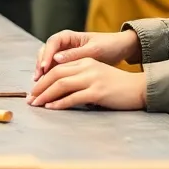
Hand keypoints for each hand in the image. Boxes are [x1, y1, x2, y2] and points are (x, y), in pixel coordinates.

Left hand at [28, 59, 147, 110]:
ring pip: (62, 84)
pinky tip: (51, 107)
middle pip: (56, 74)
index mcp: (85, 61)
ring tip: (36, 104)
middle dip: (40, 87)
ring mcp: (93, 79)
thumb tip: (59, 90)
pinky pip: (74, 97)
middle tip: (30, 98)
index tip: (34, 89)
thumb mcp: (96, 75)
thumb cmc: (117, 86)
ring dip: (46, 95)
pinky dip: (60, 103)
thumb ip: (80, 78)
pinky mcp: (98, 92)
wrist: (139, 88)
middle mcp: (87, 67)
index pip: (58, 67)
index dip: (43, 78)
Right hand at [34, 29, 139, 79]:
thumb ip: (75, 54)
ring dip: (43, 73)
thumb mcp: (94, 50)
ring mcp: (65, 54)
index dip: (45, 56)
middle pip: (45, 53)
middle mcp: (64, 44)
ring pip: (48, 62)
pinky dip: (52, 78)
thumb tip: (56, 59)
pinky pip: (56, 70)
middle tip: (38, 80)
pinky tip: (50, 88)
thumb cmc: (109, 46)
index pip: (51, 43)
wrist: (121, 49)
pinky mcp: (68, 64)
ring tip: (40, 86)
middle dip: (40, 66)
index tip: (44, 68)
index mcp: (68, 36)